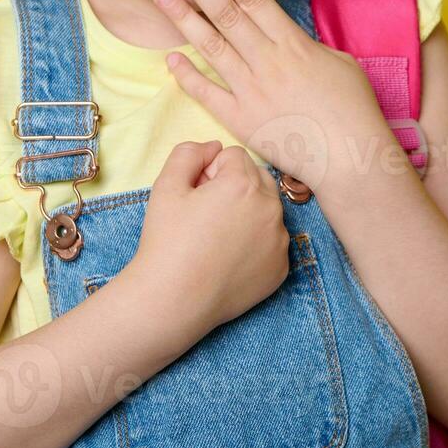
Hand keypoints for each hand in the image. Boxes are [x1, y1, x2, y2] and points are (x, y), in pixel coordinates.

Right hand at [129, 140, 289, 330]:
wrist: (172, 300)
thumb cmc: (166, 242)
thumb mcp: (166, 185)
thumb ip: (189, 152)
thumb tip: (213, 147)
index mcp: (244, 184)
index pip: (233, 155)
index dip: (209, 171)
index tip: (195, 195)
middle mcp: (270, 209)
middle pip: (257, 178)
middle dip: (234, 186)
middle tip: (206, 214)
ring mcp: (280, 241)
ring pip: (267, 208)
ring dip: (248, 212)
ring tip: (217, 237)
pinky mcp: (281, 267)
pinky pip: (272, 240)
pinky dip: (256, 243)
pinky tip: (229, 258)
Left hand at [152, 0, 394, 191]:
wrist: (352, 157)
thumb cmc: (354, 110)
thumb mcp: (340, 62)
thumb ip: (309, 45)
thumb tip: (289, 38)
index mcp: (294, 43)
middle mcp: (268, 62)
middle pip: (227, 14)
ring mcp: (252, 91)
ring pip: (211, 46)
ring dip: (184, 18)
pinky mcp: (242, 120)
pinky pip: (208, 94)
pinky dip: (188, 76)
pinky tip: (170, 58)